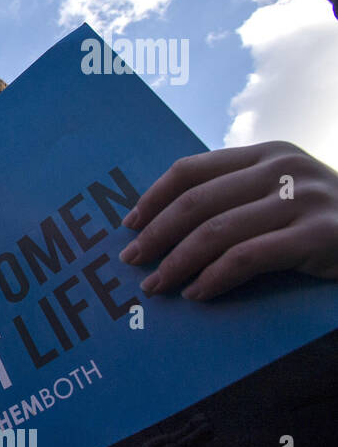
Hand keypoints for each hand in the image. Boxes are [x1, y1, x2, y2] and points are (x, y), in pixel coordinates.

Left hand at [120, 141, 337, 299]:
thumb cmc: (325, 223)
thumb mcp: (281, 197)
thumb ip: (237, 198)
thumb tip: (163, 225)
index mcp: (267, 153)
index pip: (191, 169)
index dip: (153, 198)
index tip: (128, 225)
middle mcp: (283, 168)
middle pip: (195, 202)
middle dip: (155, 235)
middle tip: (131, 262)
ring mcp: (304, 199)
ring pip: (216, 231)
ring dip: (176, 262)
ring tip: (156, 286)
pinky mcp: (320, 235)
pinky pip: (248, 258)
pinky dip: (214, 278)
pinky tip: (197, 294)